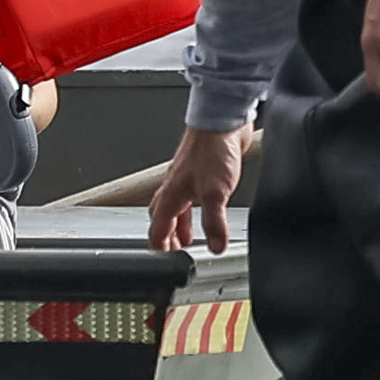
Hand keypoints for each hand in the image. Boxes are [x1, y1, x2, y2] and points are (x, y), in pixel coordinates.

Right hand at [148, 124, 248, 253]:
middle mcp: (176, 186)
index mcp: (171, 194)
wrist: (223, 119)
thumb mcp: (216, 194)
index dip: (158, 246)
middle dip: (167, 236)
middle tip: (174, 251)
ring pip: (177, 205)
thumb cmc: (212, 149)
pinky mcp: (202, 169)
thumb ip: (214, 223)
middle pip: (163, 216)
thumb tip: (215, 246)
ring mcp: (188, 177)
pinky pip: (192, 195)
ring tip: (189, 237)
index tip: (161, 260)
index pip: (156, 227)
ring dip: (180, 223)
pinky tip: (207, 207)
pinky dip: (194, 208)